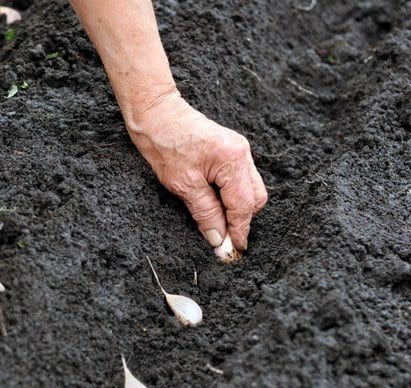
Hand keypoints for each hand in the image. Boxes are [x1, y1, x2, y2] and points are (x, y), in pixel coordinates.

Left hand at [127, 93, 266, 256]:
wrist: (155, 113)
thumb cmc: (164, 143)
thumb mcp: (183, 185)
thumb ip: (205, 213)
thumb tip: (218, 239)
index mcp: (233, 160)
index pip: (244, 205)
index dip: (239, 230)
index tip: (233, 251)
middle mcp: (242, 153)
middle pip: (255, 198)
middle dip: (242, 220)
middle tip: (224, 240)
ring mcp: (238, 150)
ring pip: (250, 189)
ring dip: (237, 209)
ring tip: (218, 223)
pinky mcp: (230, 150)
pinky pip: (240, 180)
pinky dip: (232, 196)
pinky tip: (216, 205)